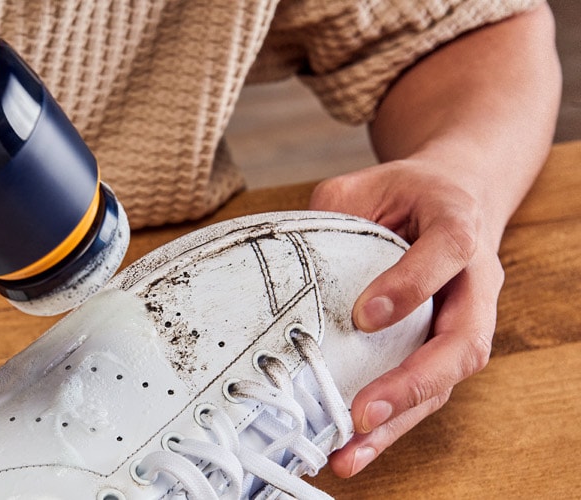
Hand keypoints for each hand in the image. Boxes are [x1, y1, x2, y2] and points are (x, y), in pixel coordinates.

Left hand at [308, 157, 504, 476]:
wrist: (458, 197)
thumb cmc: (411, 194)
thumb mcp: (370, 183)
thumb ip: (334, 210)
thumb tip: (291, 252)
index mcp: (458, 225)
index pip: (447, 253)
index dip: (410, 285)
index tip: (363, 315)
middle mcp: (475, 281)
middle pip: (464, 341)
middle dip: (413, 382)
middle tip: (364, 412)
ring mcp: (467, 320)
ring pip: (447, 380)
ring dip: (400, 419)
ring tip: (351, 450)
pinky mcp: (446, 348)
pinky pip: (428, 391)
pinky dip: (394, 423)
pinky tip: (354, 447)